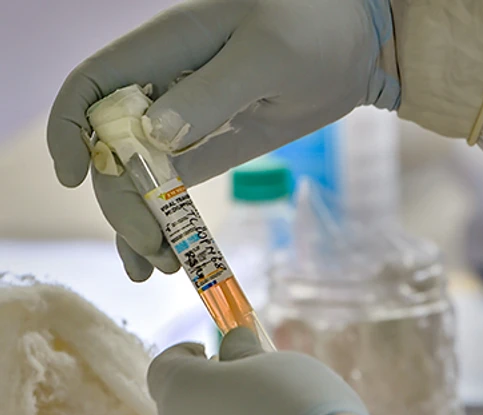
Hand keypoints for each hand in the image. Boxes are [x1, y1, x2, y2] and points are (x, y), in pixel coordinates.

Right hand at [47, 0, 398, 280]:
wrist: (360, 45)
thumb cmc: (317, 28)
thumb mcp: (268, 56)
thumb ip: (212, 92)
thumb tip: (152, 136)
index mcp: (167, 48)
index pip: (94, 84)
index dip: (71, 127)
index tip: (75, 177)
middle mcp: (167, 85)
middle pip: (113, 146)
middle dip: (122, 200)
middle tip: (153, 249)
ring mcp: (189, 118)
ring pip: (141, 173)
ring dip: (140, 221)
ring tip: (161, 267)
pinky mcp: (216, 143)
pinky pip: (177, 184)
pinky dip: (167, 220)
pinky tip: (166, 256)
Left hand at [147, 328, 373, 414]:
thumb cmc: (298, 404)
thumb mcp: (273, 362)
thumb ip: (242, 352)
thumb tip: (231, 345)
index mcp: (180, 392)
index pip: (164, 367)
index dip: (187, 354)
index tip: (214, 353)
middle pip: (186, 406)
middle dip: (215, 394)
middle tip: (258, 389)